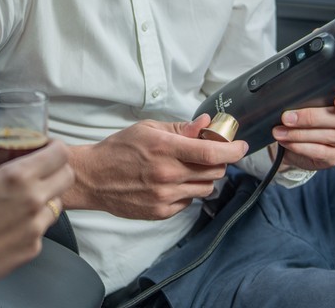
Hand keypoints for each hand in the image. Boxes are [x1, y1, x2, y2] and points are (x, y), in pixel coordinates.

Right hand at [0, 140, 73, 288]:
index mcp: (16, 177)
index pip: (59, 153)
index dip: (55, 147)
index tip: (47, 148)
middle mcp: (33, 199)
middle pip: (67, 176)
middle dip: (57, 170)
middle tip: (40, 171)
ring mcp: (36, 226)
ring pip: (57, 203)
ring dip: (46, 197)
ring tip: (22, 200)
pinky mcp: (34, 247)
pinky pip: (42, 228)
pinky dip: (32, 222)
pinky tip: (11, 225)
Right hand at [64, 115, 248, 219]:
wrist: (93, 178)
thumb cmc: (118, 150)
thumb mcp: (147, 129)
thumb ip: (180, 129)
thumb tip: (205, 124)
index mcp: (164, 149)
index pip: (211, 153)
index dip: (232, 150)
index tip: (241, 146)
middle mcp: (167, 174)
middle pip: (214, 172)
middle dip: (219, 162)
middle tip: (210, 154)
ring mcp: (164, 196)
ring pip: (206, 188)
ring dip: (204, 177)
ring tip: (187, 169)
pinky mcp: (161, 212)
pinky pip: (189, 201)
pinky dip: (188, 191)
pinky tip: (172, 183)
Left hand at [272, 90, 334, 170]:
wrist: (292, 143)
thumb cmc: (301, 118)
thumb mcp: (305, 102)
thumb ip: (308, 96)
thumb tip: (291, 93)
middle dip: (311, 117)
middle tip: (287, 117)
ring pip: (329, 135)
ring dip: (300, 133)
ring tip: (280, 131)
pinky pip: (320, 152)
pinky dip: (301, 146)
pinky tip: (288, 142)